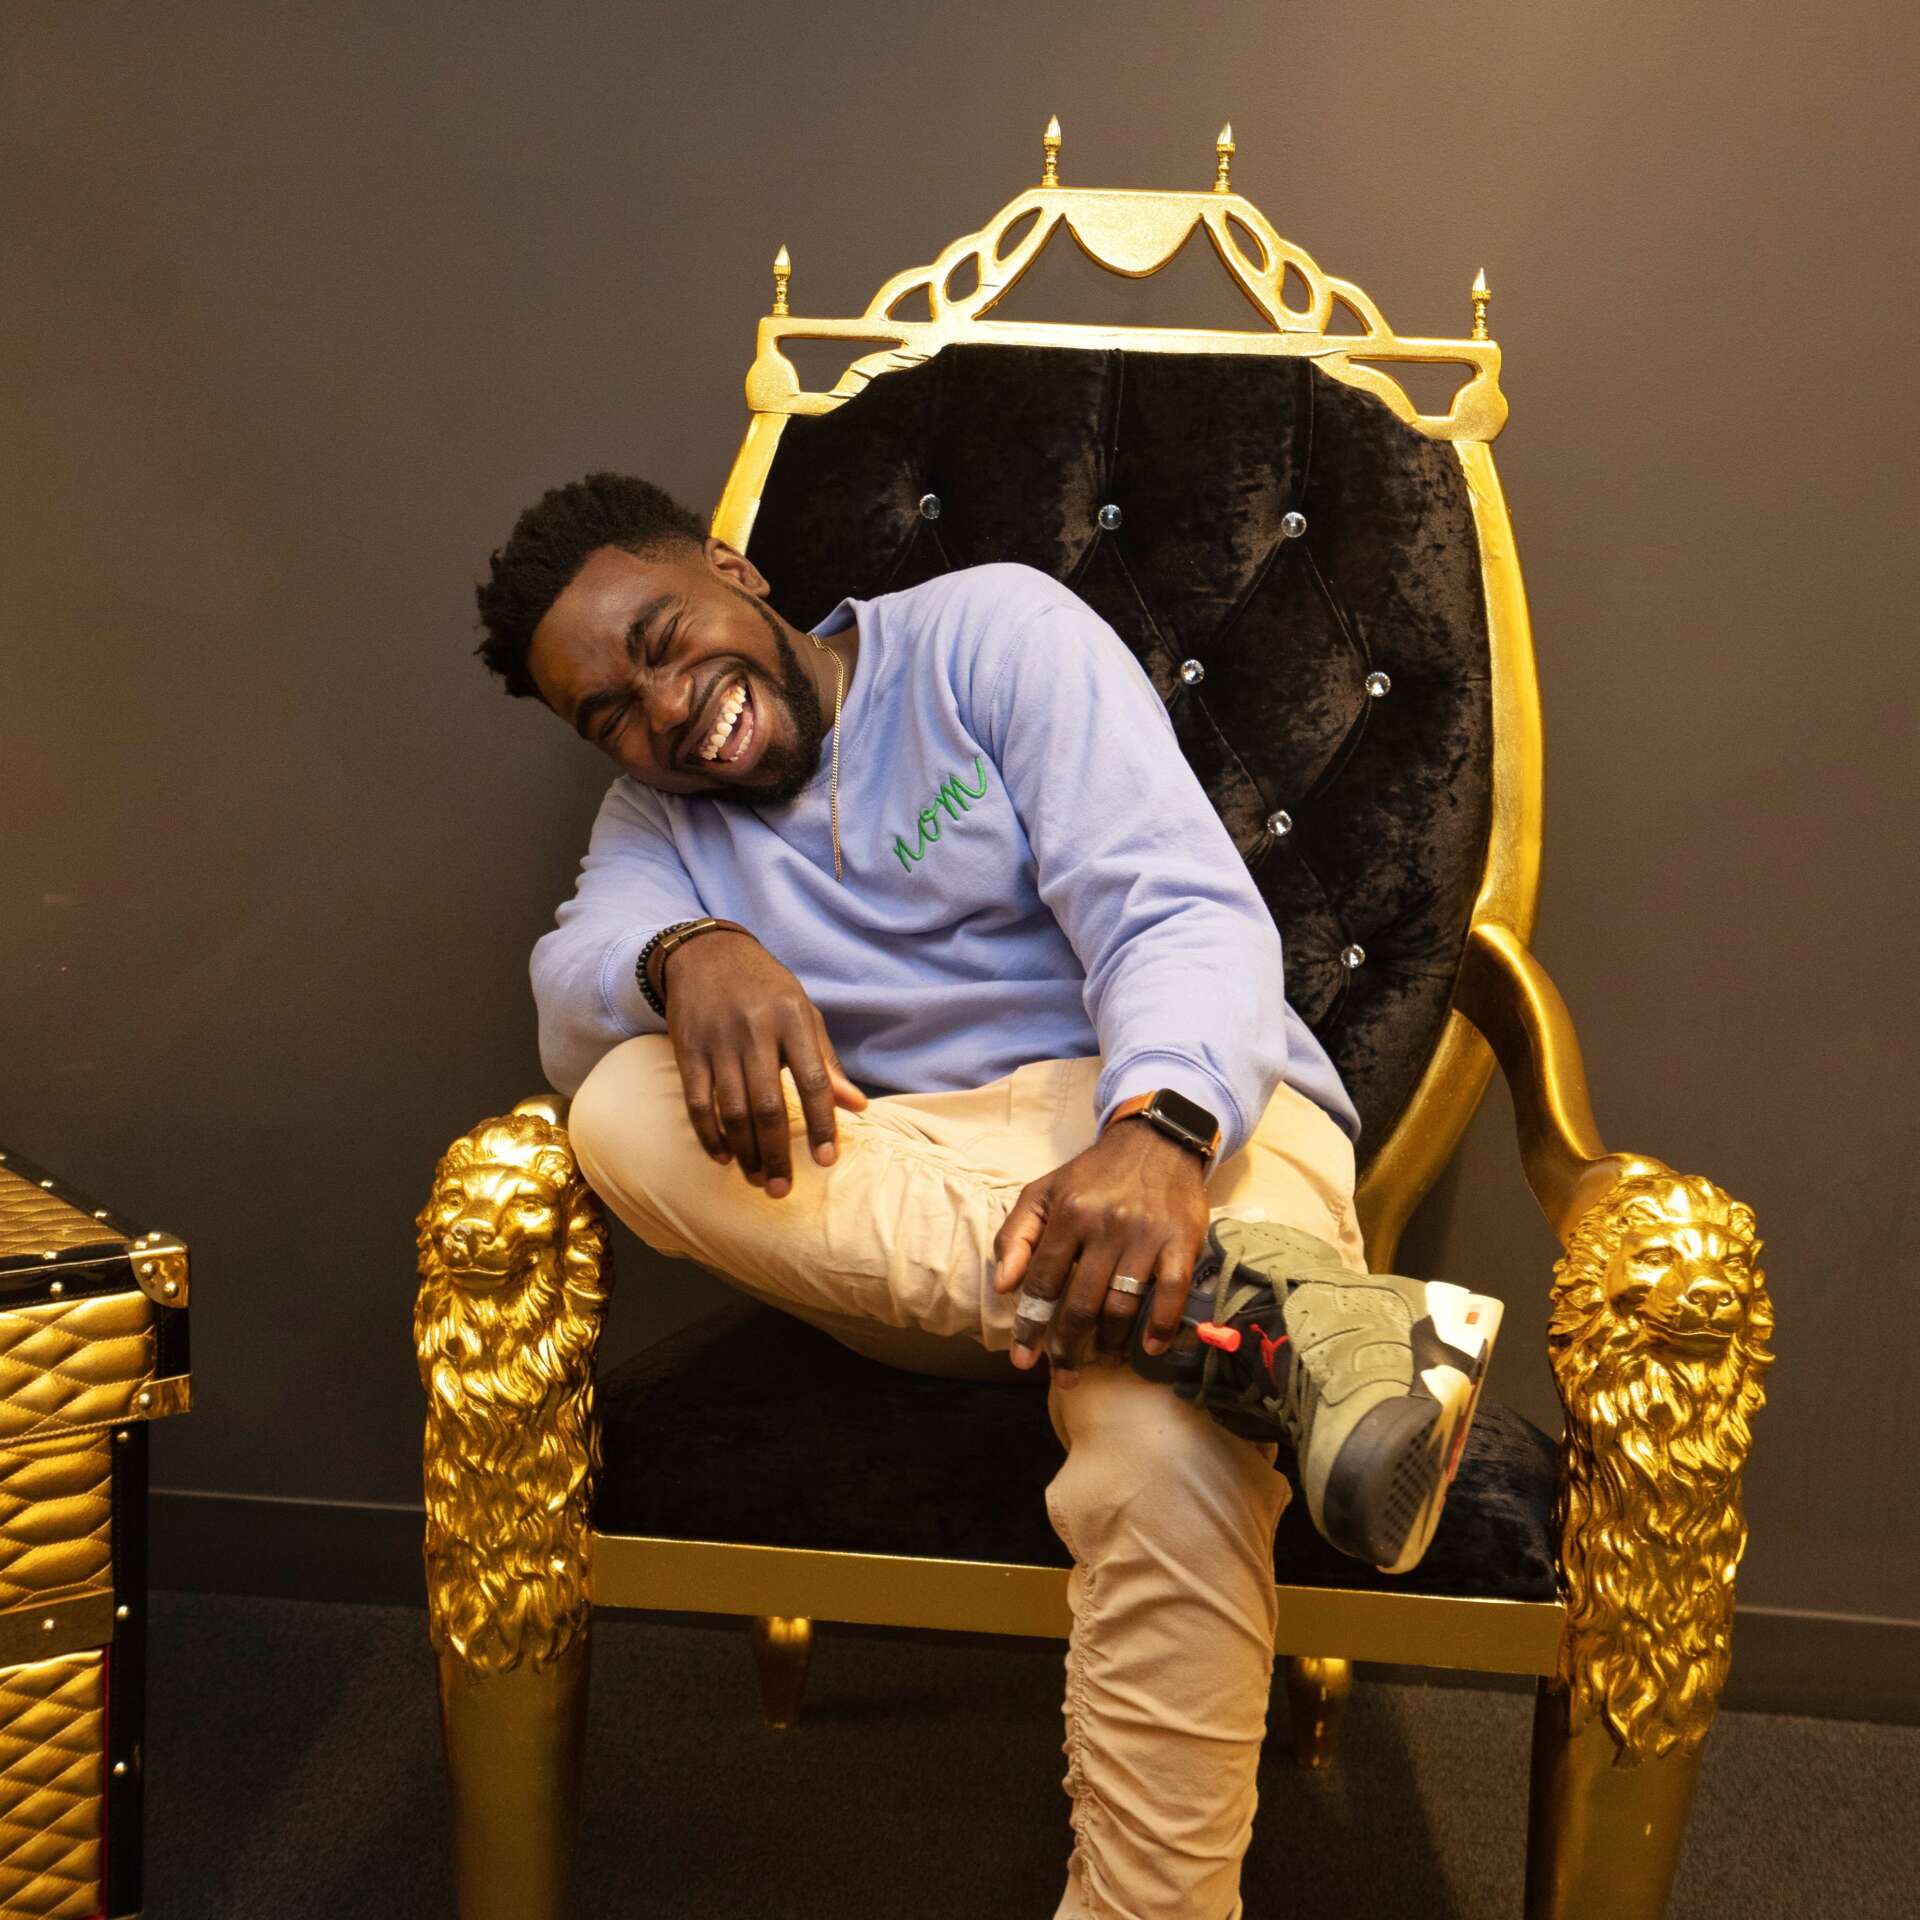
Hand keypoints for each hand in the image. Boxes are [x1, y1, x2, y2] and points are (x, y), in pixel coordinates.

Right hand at [661, 930, 867, 1196]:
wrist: (707, 954)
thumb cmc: (767, 989)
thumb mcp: (804, 1013)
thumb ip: (827, 1062)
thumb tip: (858, 1107)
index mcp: (793, 1019)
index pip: (814, 1080)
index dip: (822, 1124)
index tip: (827, 1160)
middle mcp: (755, 1030)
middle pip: (768, 1105)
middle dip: (777, 1153)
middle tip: (783, 1189)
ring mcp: (719, 1042)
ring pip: (733, 1110)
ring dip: (745, 1152)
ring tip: (758, 1179)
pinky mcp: (688, 1051)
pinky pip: (698, 1103)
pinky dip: (710, 1135)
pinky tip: (723, 1156)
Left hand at [992, 1119, 1209, 1385]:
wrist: (1157, 1140)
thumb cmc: (1094, 1175)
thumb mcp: (1044, 1191)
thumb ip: (1016, 1235)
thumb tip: (1004, 1287)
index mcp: (1069, 1213)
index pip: (1043, 1280)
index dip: (1030, 1324)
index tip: (1022, 1358)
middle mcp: (1106, 1226)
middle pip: (1081, 1302)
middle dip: (1067, 1347)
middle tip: (1063, 1376)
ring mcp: (1146, 1235)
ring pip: (1122, 1303)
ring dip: (1109, 1342)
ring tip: (1101, 1359)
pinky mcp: (1181, 1241)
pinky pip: (1171, 1292)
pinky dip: (1159, 1325)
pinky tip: (1148, 1348)